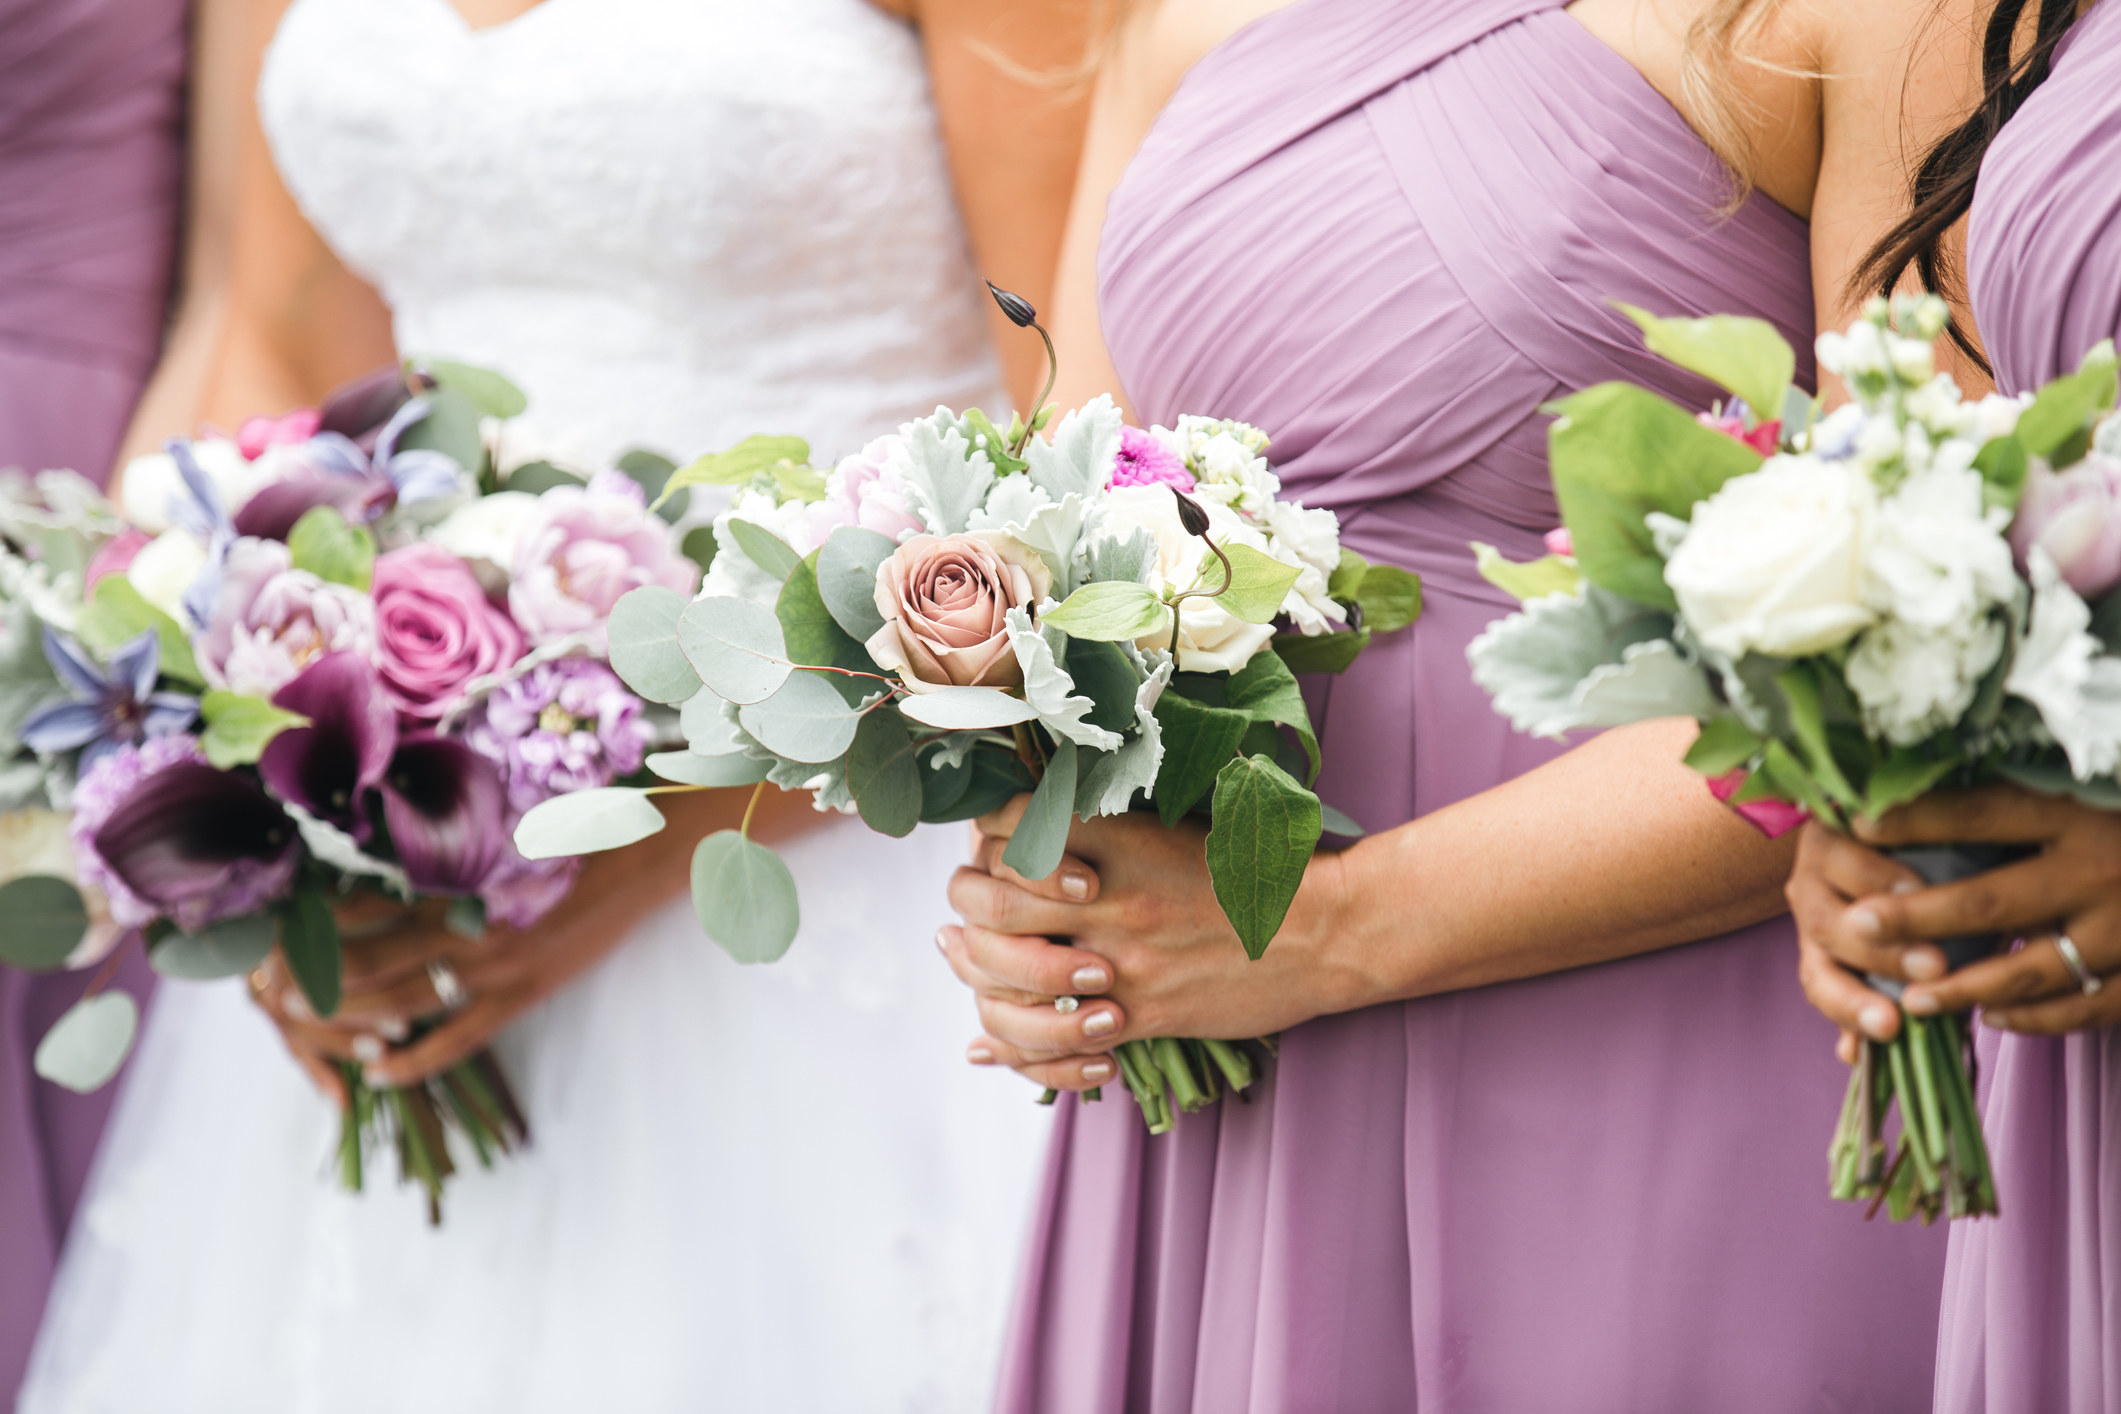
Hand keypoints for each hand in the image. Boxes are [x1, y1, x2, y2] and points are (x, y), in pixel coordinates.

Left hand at [247, 783, 824, 1099]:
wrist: (656, 845)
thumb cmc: (581, 810)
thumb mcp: (505, 805)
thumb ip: (447, 822)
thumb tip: (380, 817)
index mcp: (455, 868)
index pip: (357, 900)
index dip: (305, 919)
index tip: (262, 925)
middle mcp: (467, 918)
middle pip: (363, 957)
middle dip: (306, 974)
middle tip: (257, 984)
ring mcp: (497, 962)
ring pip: (399, 1001)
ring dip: (342, 1017)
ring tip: (296, 1023)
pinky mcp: (526, 992)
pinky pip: (458, 1037)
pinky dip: (413, 1060)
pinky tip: (376, 1072)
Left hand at [938, 798, 1359, 1091]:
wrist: (1323, 931)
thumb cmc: (1258, 868)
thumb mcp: (1179, 827)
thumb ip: (1115, 825)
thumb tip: (1052, 818)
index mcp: (1117, 839)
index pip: (1011, 826)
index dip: (986, 833)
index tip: (989, 843)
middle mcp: (1106, 898)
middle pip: (988, 898)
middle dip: (965, 901)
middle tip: (965, 905)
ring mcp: (1118, 961)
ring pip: (1005, 970)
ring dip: (973, 970)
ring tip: (962, 959)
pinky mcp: (1137, 1014)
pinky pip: (1049, 1039)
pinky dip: (1010, 1047)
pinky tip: (987, 1044)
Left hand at [1787, 787, 2120, 1049]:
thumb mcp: (2086, 798)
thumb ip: (2019, 808)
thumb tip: (1915, 801)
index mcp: (2080, 815)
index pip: (1984, 815)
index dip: (1919, 819)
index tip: (1858, 823)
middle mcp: (2100, 871)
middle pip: (1991, 899)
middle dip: (1916, 916)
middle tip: (1858, 924)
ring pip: (2030, 969)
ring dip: (1964, 986)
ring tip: (1911, 997)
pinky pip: (2082, 1009)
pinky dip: (2034, 1018)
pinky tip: (1991, 1017)